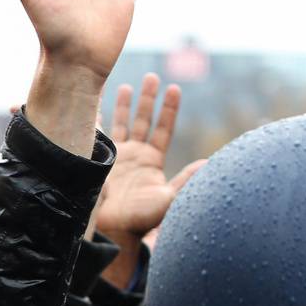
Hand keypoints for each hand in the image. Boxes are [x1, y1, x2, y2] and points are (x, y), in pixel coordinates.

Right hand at [94, 73, 203, 286]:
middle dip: (148, 99)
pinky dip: (98, 122)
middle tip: (152, 77)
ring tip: (128, 85)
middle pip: (144, 120)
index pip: (163, 128)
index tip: (174, 88)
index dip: (169, 109)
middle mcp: (137, 155)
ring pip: (123, 124)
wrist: (114, 228)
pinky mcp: (101, 162)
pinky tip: (95, 108)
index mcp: (153, 160)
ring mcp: (119, 157)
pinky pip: (100, 136)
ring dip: (126, 105)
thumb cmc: (142, 218)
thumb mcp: (169, 199)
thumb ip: (186, 180)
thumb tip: (209, 163)